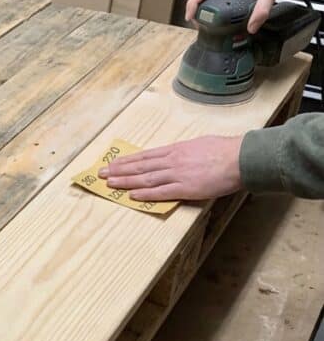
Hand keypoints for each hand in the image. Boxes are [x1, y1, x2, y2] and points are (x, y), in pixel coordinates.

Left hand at [98, 136, 243, 201]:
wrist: (240, 158)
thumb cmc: (225, 150)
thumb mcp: (200, 145)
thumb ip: (185, 152)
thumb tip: (177, 156)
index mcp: (176, 150)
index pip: (145, 156)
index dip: (127, 161)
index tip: (113, 163)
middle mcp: (172, 161)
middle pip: (140, 166)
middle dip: (119, 170)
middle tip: (101, 174)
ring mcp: (177, 174)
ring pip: (146, 178)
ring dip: (126, 182)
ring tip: (109, 183)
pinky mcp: (185, 188)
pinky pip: (161, 192)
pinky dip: (145, 194)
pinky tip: (132, 195)